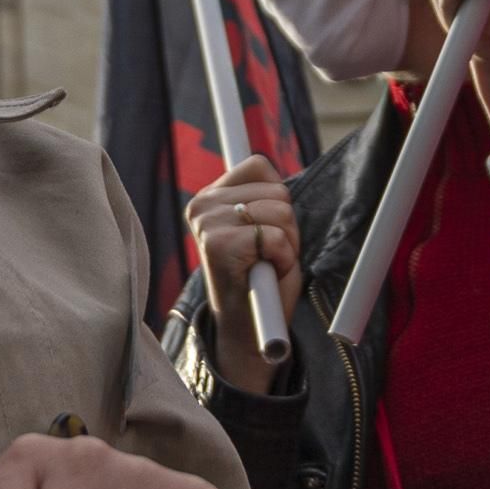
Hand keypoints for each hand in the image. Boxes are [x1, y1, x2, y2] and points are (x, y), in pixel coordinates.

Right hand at [184, 156, 297, 394]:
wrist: (249, 330)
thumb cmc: (262, 277)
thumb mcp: (260, 226)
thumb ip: (261, 195)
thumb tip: (260, 158)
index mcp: (209, 197)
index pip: (259, 165)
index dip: (278, 198)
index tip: (266, 229)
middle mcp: (202, 205)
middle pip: (278, 190)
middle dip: (287, 225)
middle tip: (268, 255)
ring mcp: (207, 223)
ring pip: (282, 212)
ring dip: (287, 243)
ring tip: (266, 264)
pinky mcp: (219, 244)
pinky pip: (277, 237)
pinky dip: (283, 259)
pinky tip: (266, 274)